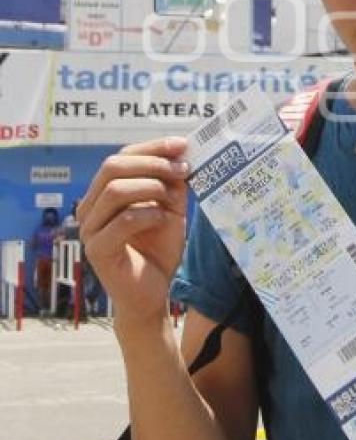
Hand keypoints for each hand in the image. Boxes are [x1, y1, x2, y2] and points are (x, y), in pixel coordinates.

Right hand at [77, 137, 189, 326]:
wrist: (152, 294)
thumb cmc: (158, 250)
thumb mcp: (169, 209)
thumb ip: (171, 183)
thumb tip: (181, 151)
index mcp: (102, 194)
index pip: (120, 157)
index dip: (151, 148)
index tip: (181, 145)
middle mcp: (89, 208)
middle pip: (112, 167)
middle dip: (152, 163)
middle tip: (181, 169)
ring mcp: (89, 229)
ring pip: (115, 190)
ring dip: (151, 187)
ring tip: (173, 199)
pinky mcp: (97, 250)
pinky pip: (123, 220)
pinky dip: (149, 214)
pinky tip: (164, 219)